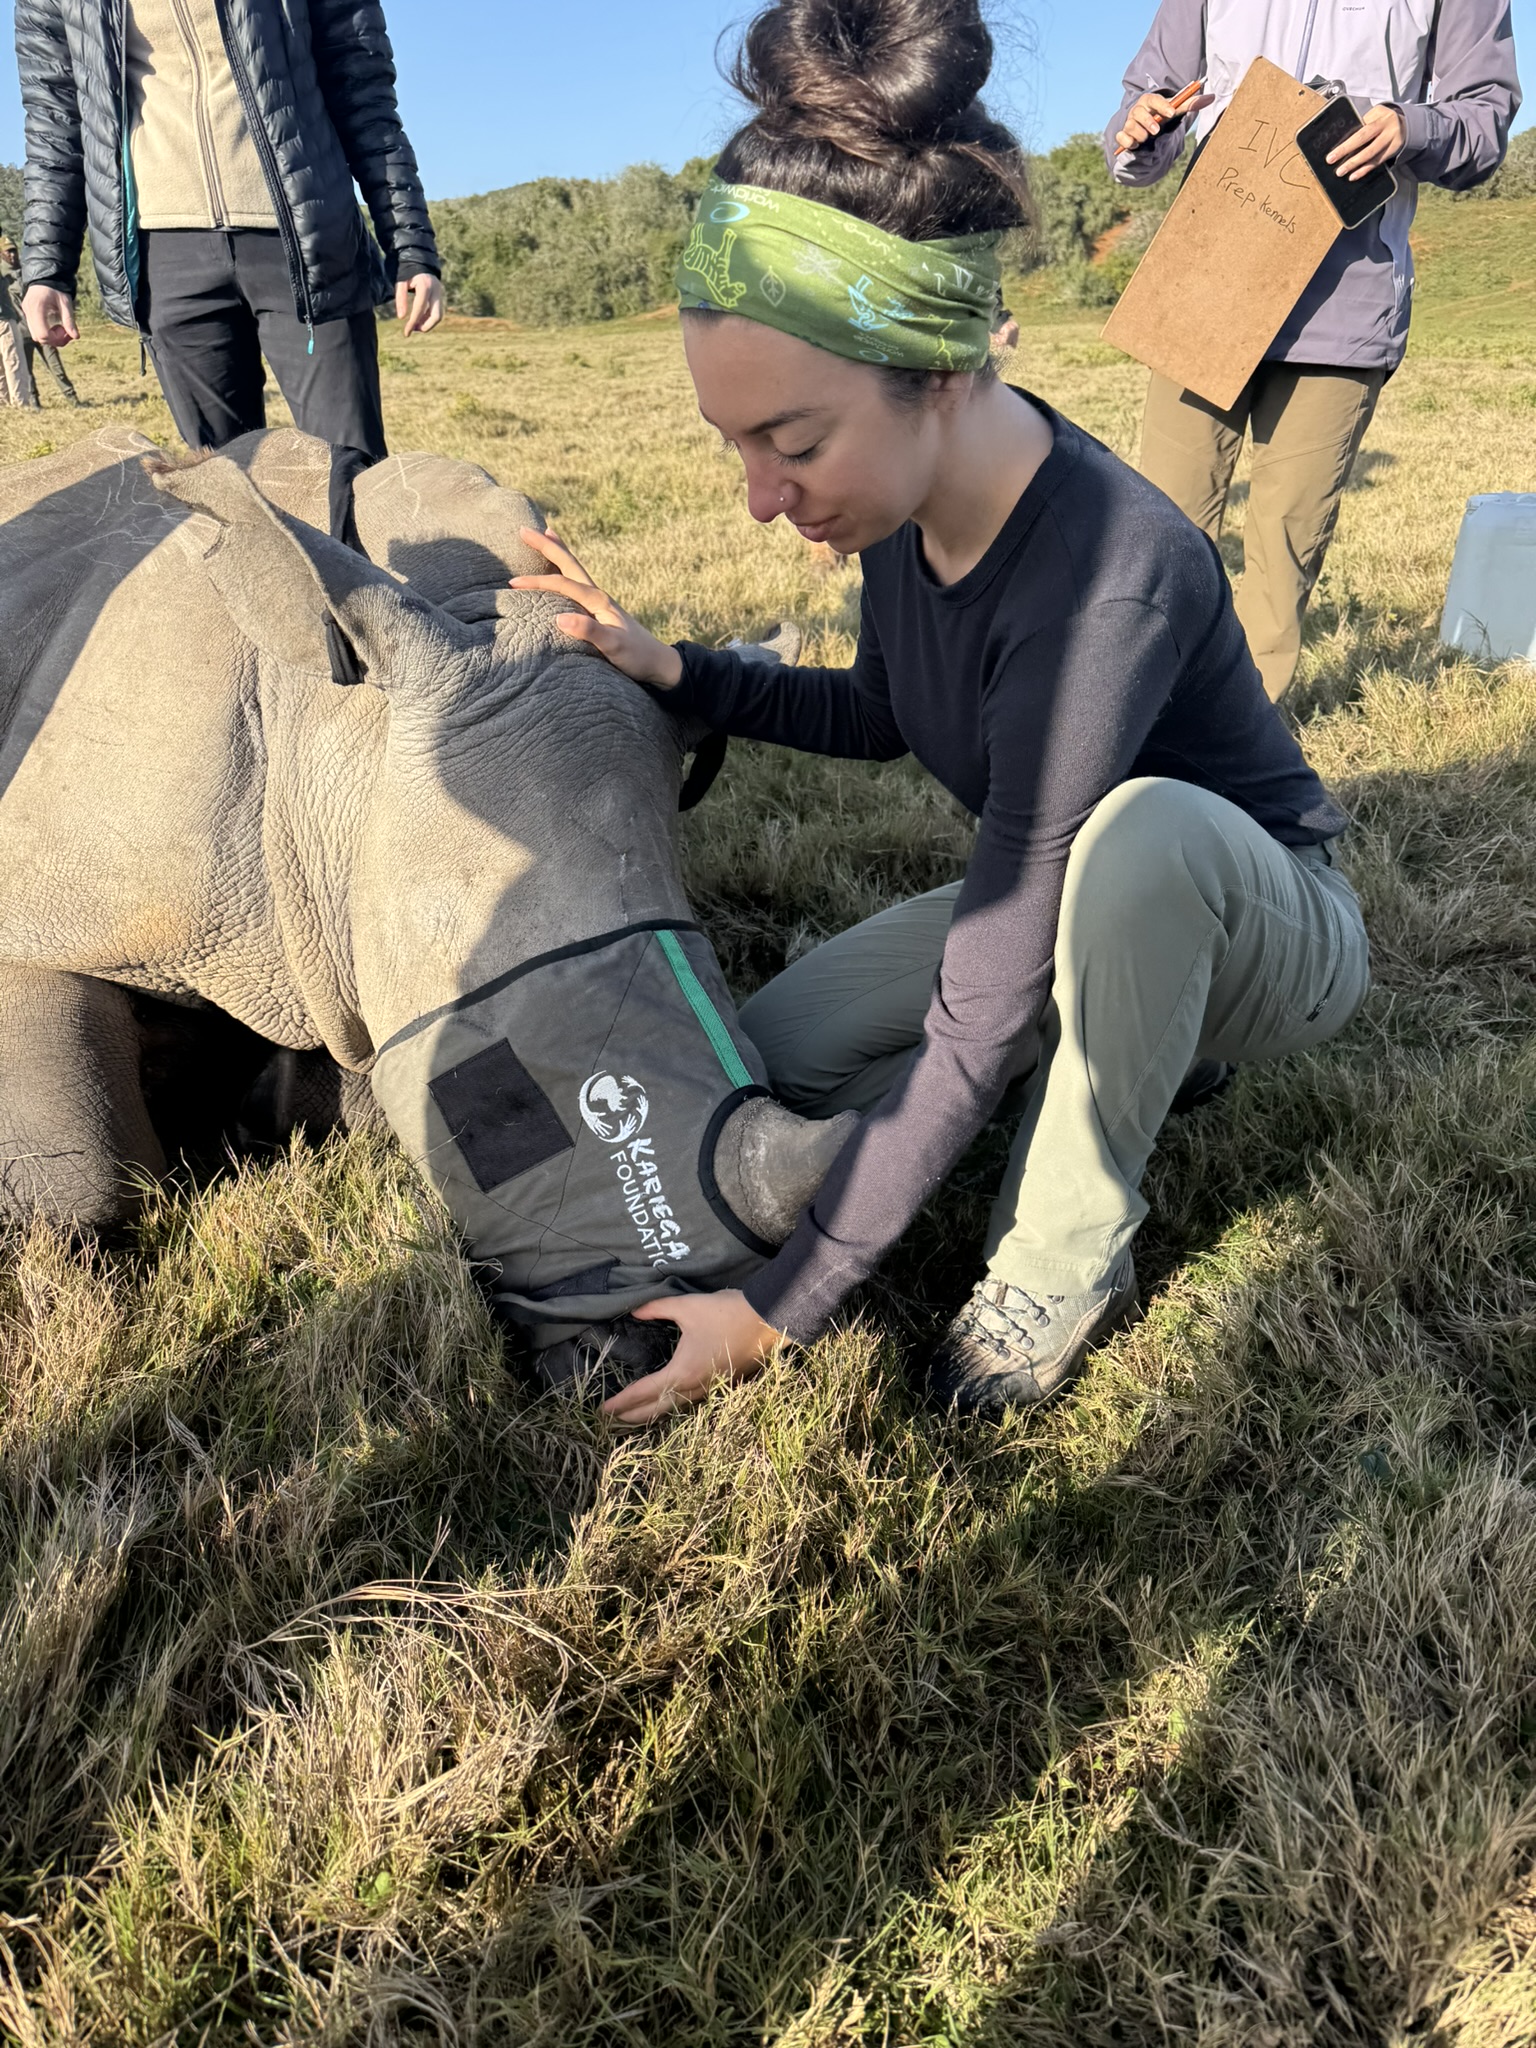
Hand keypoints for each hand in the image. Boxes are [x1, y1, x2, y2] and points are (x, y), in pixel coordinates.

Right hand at [23, 285, 77, 347]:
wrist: (45, 276)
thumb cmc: (57, 288)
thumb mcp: (66, 303)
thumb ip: (69, 320)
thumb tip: (76, 337)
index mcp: (37, 308)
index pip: (43, 334)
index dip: (56, 339)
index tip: (66, 334)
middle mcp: (28, 311)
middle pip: (38, 337)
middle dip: (54, 340)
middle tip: (66, 333)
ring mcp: (26, 312)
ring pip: (35, 335)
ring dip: (49, 337)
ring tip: (60, 328)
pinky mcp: (27, 312)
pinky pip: (34, 328)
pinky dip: (45, 331)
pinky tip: (54, 325)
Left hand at [395, 272, 443, 335]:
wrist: (421, 262)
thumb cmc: (408, 272)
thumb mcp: (401, 283)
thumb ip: (400, 299)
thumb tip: (401, 318)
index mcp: (425, 286)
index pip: (420, 309)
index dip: (413, 322)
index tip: (406, 333)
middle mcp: (436, 291)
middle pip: (436, 316)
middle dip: (425, 326)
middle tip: (413, 329)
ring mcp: (440, 294)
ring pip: (438, 316)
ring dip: (427, 323)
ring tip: (415, 324)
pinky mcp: (440, 297)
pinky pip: (437, 312)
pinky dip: (428, 318)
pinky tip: (419, 319)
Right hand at [511, 528, 684, 685]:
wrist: (657, 663)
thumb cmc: (636, 656)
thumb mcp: (613, 646)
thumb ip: (589, 632)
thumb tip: (560, 618)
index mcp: (597, 601)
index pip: (562, 584)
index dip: (537, 582)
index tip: (512, 583)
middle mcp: (597, 595)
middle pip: (568, 563)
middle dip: (546, 545)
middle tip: (524, 530)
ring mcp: (598, 601)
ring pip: (573, 569)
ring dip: (557, 551)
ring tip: (545, 534)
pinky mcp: (599, 610)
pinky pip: (576, 582)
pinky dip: (564, 569)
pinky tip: (560, 572)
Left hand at [601, 1290, 784, 1424]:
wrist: (768, 1319)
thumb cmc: (726, 1312)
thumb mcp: (687, 1306)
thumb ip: (656, 1308)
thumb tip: (634, 1311)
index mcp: (682, 1371)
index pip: (644, 1392)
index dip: (622, 1401)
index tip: (604, 1409)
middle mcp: (695, 1387)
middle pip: (658, 1409)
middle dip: (633, 1415)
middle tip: (612, 1420)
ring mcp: (712, 1389)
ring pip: (676, 1408)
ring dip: (653, 1413)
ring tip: (636, 1415)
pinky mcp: (724, 1385)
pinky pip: (692, 1402)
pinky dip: (674, 1406)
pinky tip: (670, 1401)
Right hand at [1115, 88, 1212, 151]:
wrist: (1148, 129)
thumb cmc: (1162, 117)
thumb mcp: (1175, 111)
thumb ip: (1190, 105)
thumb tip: (1212, 97)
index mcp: (1150, 101)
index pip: (1154, 99)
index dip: (1162, 106)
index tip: (1171, 113)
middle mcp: (1137, 110)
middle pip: (1138, 112)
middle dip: (1147, 122)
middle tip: (1156, 131)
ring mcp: (1129, 123)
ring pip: (1130, 127)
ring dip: (1139, 134)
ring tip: (1146, 139)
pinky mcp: (1124, 135)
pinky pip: (1121, 138)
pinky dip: (1127, 142)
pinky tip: (1134, 145)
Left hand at [1327, 104, 1404, 179]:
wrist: (1406, 123)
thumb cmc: (1383, 120)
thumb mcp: (1375, 115)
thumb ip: (1362, 124)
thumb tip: (1343, 139)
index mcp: (1380, 117)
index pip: (1361, 131)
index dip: (1346, 143)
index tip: (1333, 153)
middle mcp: (1387, 128)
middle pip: (1364, 141)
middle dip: (1346, 151)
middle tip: (1331, 160)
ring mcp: (1391, 140)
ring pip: (1371, 154)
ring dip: (1354, 164)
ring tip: (1341, 171)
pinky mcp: (1393, 150)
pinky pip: (1377, 162)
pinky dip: (1364, 170)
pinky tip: (1354, 175)